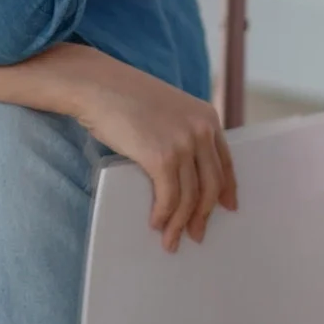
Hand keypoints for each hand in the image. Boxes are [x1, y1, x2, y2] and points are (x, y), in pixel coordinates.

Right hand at [51, 45, 235, 251]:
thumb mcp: (167, 109)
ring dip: (180, 223)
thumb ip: (182, 132)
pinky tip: (156, 222)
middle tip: (196, 233)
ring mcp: (183, 144)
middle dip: (203, 214)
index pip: (225, 162)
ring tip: (170, 239)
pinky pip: (169, 198)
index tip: (227, 207)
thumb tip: (184, 171)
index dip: (226, 189)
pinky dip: (164, 215)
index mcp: (207, 116)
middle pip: (211, 185)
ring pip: (190, 197)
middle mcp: (201, 130)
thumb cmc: (124, 97)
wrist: (97, 85)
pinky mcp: (162, 157)